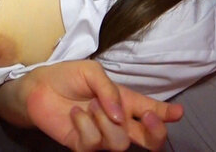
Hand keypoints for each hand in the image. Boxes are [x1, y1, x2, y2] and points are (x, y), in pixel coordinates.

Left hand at [18, 60, 183, 150]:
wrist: (37, 88)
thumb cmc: (66, 77)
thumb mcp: (91, 71)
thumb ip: (109, 89)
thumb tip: (120, 115)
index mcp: (124, 101)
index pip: (151, 110)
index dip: (167, 114)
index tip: (178, 113)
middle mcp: (117, 121)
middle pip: (148, 139)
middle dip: (156, 133)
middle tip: (148, 119)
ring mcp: (102, 136)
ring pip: (121, 143)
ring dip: (106, 122)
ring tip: (90, 107)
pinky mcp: (83, 146)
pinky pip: (94, 144)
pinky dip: (84, 126)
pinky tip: (75, 115)